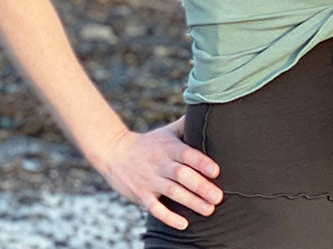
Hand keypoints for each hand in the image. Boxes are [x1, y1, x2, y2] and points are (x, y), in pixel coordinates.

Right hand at [96, 116, 222, 230]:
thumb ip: (185, 126)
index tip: (215, 170)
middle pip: (181, 174)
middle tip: (218, 197)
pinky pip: (155, 208)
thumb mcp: (165, 132)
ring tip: (209, 210)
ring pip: (171, 192)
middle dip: (200, 186)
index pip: (186, 154)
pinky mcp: (140, 194)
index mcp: (167, 147)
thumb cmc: (148, 144)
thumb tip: (205, 109)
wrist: (114, 151)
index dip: (200, 162)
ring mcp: (149, 179)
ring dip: (191, 202)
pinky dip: (168, 217)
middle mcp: (159, 163)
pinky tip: (183, 223)